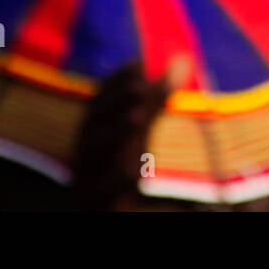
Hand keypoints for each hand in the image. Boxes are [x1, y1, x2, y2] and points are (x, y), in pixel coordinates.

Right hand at [69, 56, 191, 210]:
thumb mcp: (137, 131)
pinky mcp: (97, 203)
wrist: (100, 210)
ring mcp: (88, 178)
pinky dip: (114, 181)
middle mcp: (86, 151)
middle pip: (95, 123)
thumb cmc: (118, 164)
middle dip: (116, 103)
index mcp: (93, 131)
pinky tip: (132, 171)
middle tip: (140, 87)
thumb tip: (183, 58)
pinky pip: (102, 193)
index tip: (136, 64)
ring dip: (115, 134)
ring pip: (93, 156)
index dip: (116, 82)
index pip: (100, 101)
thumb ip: (156, 98)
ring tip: (137, 119)